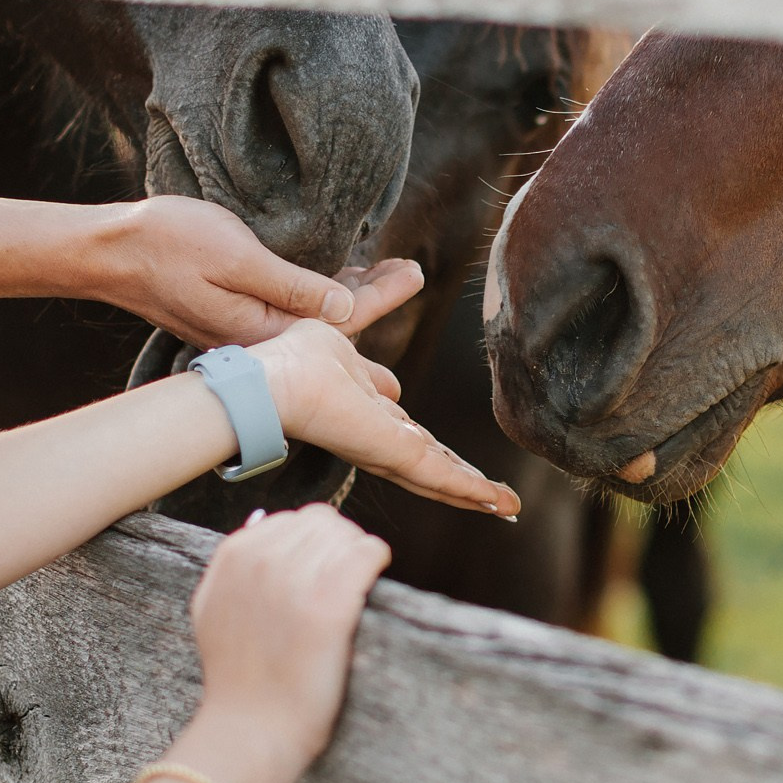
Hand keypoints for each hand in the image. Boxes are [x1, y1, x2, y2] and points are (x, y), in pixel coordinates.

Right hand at [97, 196, 425, 346]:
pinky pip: (285, 310)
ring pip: (308, 318)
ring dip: (345, 296)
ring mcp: (242, 331)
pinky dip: (313, 293)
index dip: (383, 295)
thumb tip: (347, 314)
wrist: (108, 251)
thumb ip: (294, 288)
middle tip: (410, 274)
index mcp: (264, 332)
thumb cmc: (168, 244)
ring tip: (383, 276)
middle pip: (331, 326)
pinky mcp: (228, 317)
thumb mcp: (238, 257)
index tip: (416, 272)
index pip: (341, 321)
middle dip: (374, 299)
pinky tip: (328, 280)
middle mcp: (257, 342)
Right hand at [182, 505, 392, 782]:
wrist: (250, 730)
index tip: (322, 573)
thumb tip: (260, 520)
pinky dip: (377, 561)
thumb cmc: (237, 679)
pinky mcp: (328, 605)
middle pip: (324, 523)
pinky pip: (368, 553)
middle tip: (345, 583)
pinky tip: (374, 581)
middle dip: (340, 547)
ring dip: (358, 556)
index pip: (294, 519)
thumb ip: (230, 566)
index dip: (316, 544)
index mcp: (234, 556)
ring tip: (356, 590)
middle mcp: (261, 559)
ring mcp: (294, 580)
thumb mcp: (212, 610)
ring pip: (348, 535)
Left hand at [248, 321, 523, 516]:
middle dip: (464, 480)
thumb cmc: (295, 353)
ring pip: (441, 479)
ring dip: (476, 493)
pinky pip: (442, 478)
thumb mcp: (349, 317)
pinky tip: (500, 500)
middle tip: (497, 497)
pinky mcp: (398, 457)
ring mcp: (390, 452)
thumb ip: (375, 300)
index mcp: (369, 413)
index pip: (411, 437)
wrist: (276, 383)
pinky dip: (473, 492)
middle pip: (431, 464)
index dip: (439, 449)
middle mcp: (380, 438)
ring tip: (506, 505)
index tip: (459, 459)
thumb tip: (405, 277)